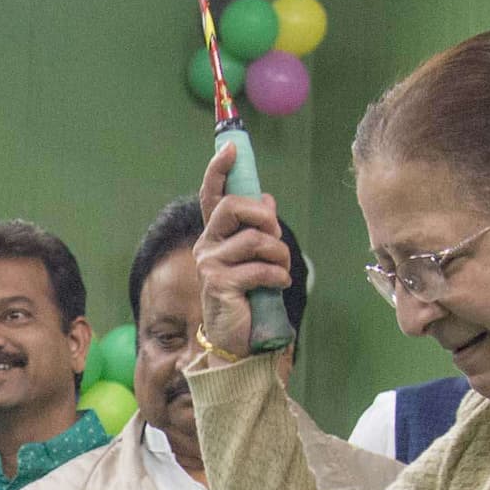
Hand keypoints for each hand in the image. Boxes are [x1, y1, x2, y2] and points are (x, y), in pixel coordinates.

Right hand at [194, 143, 294, 359]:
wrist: (239, 340)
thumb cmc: (249, 297)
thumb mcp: (258, 258)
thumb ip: (259, 229)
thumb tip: (268, 199)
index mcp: (216, 235)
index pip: (212, 195)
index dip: (219, 170)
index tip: (231, 148)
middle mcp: (207, 245)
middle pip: (234, 207)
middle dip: (264, 216)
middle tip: (275, 235)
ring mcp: (210, 264)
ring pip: (255, 239)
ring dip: (279, 253)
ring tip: (282, 269)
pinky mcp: (219, 283)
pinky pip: (259, 267)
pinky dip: (277, 275)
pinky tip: (279, 284)